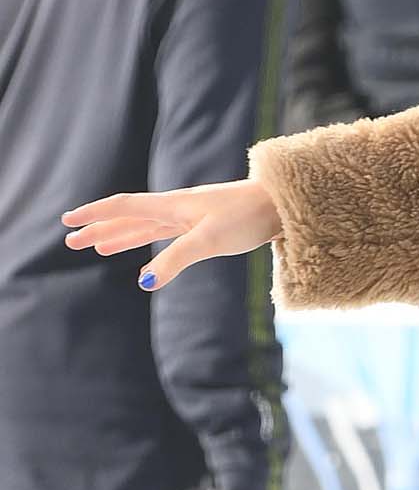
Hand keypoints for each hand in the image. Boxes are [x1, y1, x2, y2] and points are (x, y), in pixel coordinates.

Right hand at [62, 175, 278, 290]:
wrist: (280, 206)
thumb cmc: (247, 217)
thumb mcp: (209, 240)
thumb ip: (175, 260)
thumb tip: (145, 283)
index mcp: (171, 206)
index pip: (122, 207)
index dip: (94, 214)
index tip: (68, 221)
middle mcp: (175, 209)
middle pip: (127, 218)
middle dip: (99, 229)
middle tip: (71, 240)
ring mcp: (188, 218)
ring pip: (144, 227)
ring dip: (119, 236)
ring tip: (97, 247)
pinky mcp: (202, 228)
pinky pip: (164, 235)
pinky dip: (147, 243)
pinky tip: (143, 256)